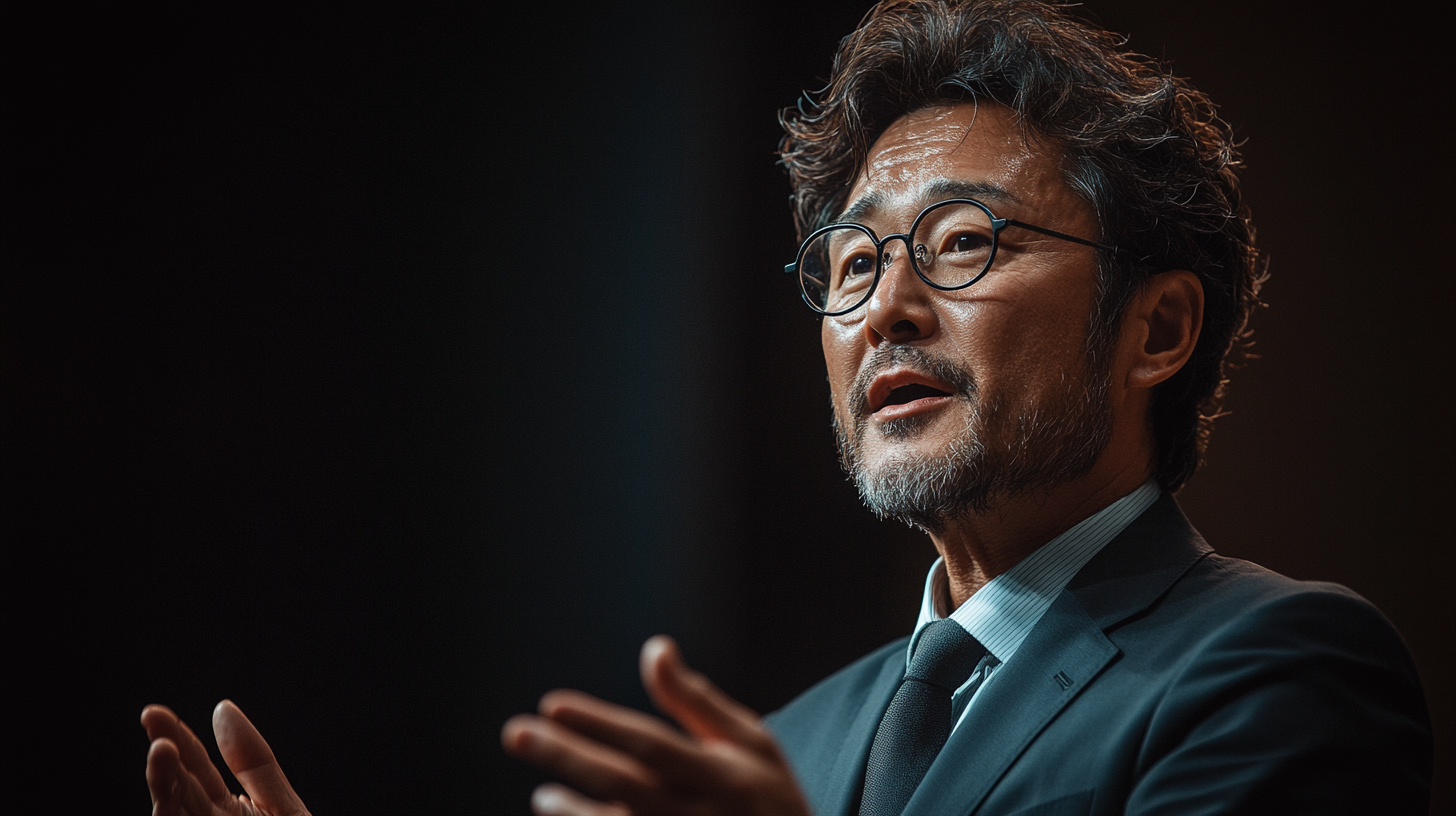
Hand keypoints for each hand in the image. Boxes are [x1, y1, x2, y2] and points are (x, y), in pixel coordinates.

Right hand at [141, 700, 310, 815]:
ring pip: (172, 814)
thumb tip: (222, 707)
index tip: (154, 712)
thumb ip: (254, 763)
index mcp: (226, 813)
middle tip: (151, 720)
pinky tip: (169, 796)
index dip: (178, 739)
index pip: (195, 770)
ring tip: (163, 751)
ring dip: (165, 785)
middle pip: (179, 791)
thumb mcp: (283, 805)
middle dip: (165, 757)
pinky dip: (171, 814)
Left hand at [501, 636, 810, 815]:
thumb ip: (696, 700)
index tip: (553, 704)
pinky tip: (563, 814)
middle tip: (515, 733)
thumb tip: (654, 649)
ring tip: (543, 793)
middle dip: (566, 756)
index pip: (651, 745)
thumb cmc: (769, 797)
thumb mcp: (750, 742)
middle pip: (623, 785)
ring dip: (571, 812)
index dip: (600, 725)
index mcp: (722, 776)